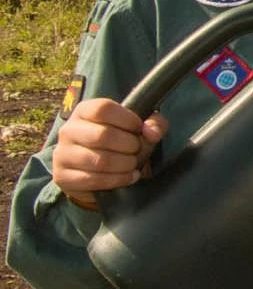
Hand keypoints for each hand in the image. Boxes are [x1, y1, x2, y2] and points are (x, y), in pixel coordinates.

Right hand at [49, 99, 168, 207]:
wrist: (96, 171)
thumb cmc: (121, 142)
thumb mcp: (139, 128)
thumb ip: (154, 123)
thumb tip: (152, 132)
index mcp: (84, 111)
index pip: (103, 108)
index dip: (128, 119)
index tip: (138, 129)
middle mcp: (68, 130)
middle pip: (103, 135)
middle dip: (129, 146)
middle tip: (137, 150)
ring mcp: (62, 154)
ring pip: (99, 160)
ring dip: (125, 164)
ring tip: (133, 164)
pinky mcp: (62, 176)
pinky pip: (94, 179)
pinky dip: (118, 180)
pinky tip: (129, 177)